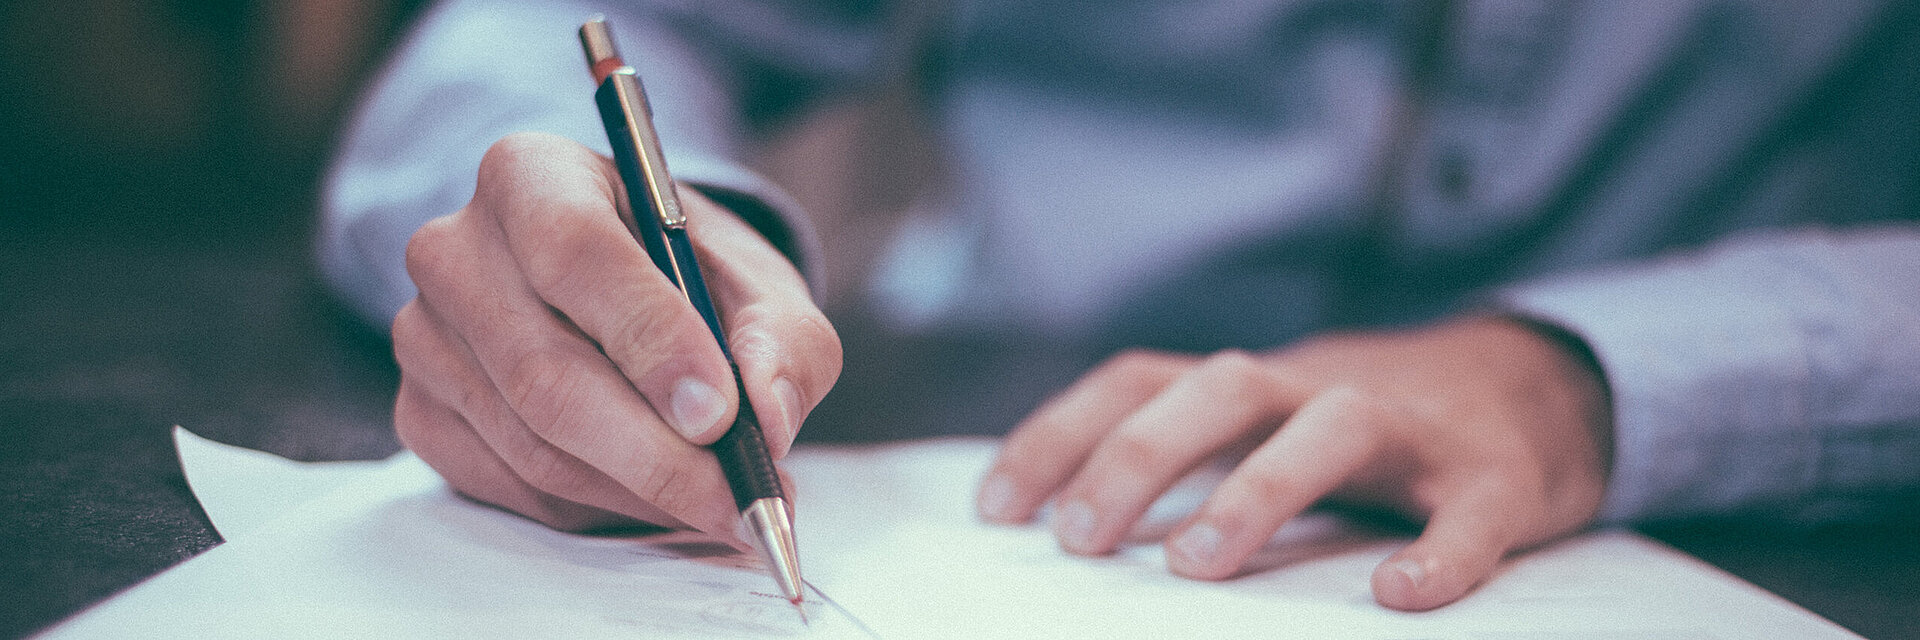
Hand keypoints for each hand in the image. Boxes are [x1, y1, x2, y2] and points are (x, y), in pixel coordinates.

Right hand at [392, 132, 839, 540]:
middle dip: (656, 453)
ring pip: (532, 445)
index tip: (719, 412)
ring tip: (719, 503)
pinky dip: (597, 508)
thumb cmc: (690, 277)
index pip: (574, 251)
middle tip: (738, 498)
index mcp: (532, 175)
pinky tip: (654, 496)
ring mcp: (425, 336)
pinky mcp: (421, 412)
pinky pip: (511, 486)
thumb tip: (767, 417)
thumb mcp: (760, 285)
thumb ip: (783, 340)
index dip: (649, 338)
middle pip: (545, 371)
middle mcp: (456, 248)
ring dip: (638, 491)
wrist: (625, 293)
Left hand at [975, 316, 1610, 609]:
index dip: (1060, 435)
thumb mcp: (1267, 424)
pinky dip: (1441, 551)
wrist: (1539, 385)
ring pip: (1333, 426)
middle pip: (1221, 388)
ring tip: (1196, 565)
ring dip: (1258, 488)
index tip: (996, 509)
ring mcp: (1413, 429)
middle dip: (1140, 455)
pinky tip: (1403, 595)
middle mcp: (1320, 389)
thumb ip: (1187, 457)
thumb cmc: (1370, 429)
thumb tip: (1068, 526)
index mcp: (1254, 386)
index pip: (1139, 381)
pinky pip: (1470, 511)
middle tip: (1080, 539)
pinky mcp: (1497, 477)